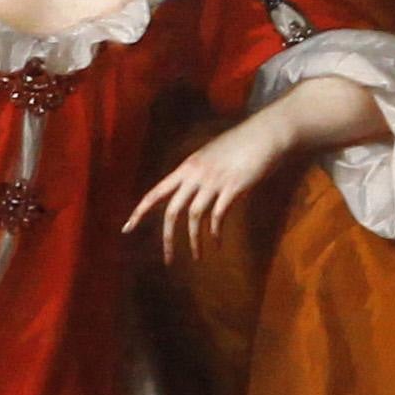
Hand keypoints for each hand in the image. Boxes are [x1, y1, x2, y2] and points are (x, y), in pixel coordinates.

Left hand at [125, 112, 292, 264]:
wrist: (266, 134)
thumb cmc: (242, 144)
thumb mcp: (212, 156)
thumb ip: (200, 174)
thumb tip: (194, 192)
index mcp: (187, 167)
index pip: (156, 192)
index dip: (140, 212)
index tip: (127, 228)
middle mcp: (196, 174)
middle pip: (172, 210)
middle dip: (167, 238)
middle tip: (167, 259)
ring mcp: (214, 181)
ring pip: (194, 216)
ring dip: (194, 240)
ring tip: (198, 257)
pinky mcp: (233, 188)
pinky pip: (218, 216)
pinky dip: (215, 232)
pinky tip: (217, 242)